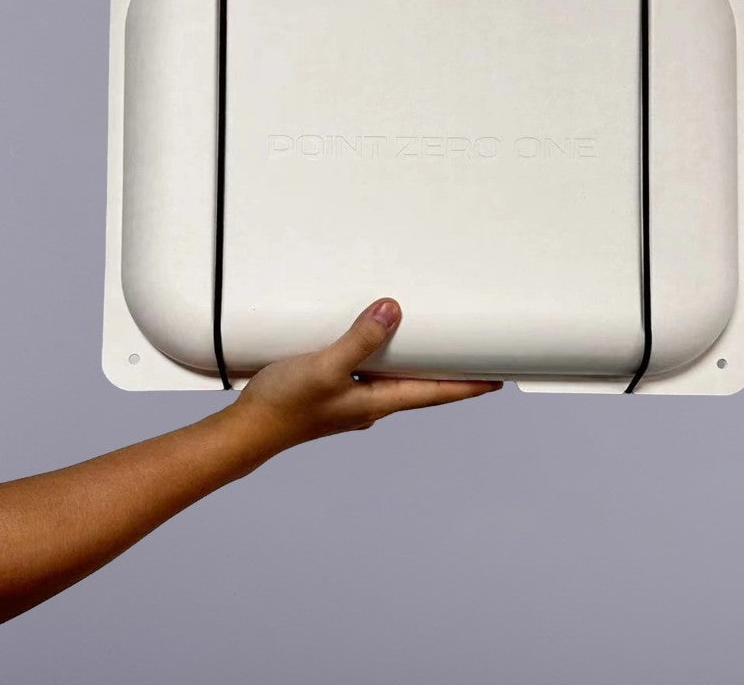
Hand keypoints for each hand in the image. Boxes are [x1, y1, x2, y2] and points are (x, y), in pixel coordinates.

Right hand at [230, 298, 501, 454]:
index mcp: (378, 402)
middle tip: (471, 356)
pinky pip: (368, 373)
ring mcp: (352, 400)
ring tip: (431, 345)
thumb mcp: (325, 367)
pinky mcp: (333, 393)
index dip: (469, 386)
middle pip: (421, 387)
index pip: (436, 393)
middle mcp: (371, 404)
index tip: (497, 379)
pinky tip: (371, 346)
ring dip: (414, 364)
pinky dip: (381, 359)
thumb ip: (359, 340)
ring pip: (394, 380)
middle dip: (447, 373)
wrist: (247, 431)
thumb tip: (393, 312)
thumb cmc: (284, 407)